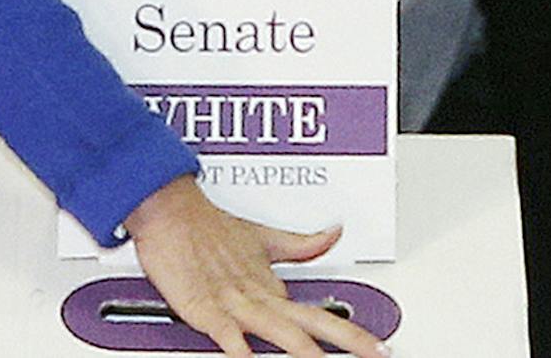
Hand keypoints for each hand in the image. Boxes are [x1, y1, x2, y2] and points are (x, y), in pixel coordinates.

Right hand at [128, 175, 389, 357]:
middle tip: (376, 356)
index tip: (381, 348)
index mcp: (272, 286)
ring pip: (277, 331)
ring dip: (303, 352)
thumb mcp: (263, 237)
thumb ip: (302, 243)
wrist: (169, 208)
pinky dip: (239, 349)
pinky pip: (226, 334)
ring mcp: (233, 303)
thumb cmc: (209, 226)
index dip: (353, 336)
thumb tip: (334, 233)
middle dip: (346, 343)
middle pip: (311, 325)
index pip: (321, 317)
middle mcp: (258, 297)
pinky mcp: (203, 308)